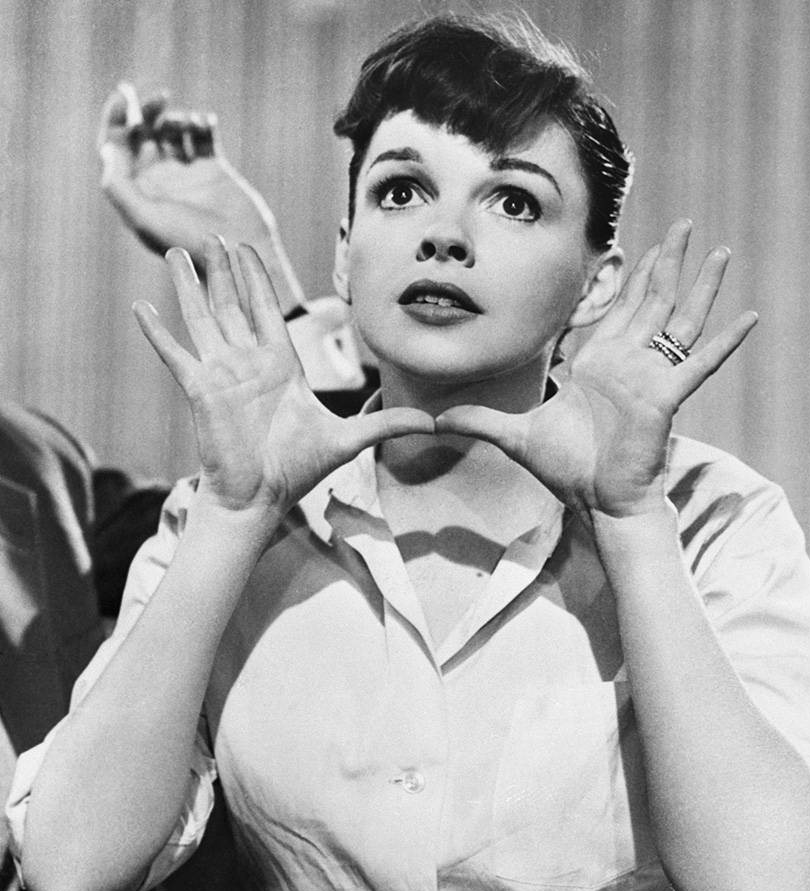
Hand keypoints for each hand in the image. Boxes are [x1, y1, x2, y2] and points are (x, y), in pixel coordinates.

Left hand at [99, 83, 305, 312]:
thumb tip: (107, 147)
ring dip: (176, 118)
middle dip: (147, 111)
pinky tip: (206, 123)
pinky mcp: (214, 170)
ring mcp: (187, 174)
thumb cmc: (189, 242)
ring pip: (172, 130)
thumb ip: (118, 185)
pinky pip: (203, 137)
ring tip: (189, 123)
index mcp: (138, 191)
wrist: (238, 253)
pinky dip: (203, 123)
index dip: (116, 118)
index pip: (116, 146)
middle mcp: (160, 180)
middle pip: (143, 132)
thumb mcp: (144, 219)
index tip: (124, 96)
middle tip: (159, 98)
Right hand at [134, 238, 431, 515]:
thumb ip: (386, 423)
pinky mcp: (200, 390)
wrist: (260, 500)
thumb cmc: (297, 472)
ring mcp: (221, 374)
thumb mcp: (349, 440)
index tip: (246, 250)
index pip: (266, 311)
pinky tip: (140, 307)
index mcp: (279, 368)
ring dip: (189, 286)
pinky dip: (157, 332)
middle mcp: (247, 364)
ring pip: (202, 318)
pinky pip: (175, 354)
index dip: (256, 279)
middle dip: (224, 271)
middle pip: (233, 305)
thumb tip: (432, 422)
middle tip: (214, 236)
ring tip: (175, 253)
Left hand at [435, 221, 756, 519]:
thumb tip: (429, 419)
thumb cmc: (566, 470)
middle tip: (687, 223)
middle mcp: (630, 364)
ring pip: (680, 319)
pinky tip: (749, 317)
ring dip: (701, 285)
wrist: (596, 502)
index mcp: (599, 365)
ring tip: (721, 251)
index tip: (640, 246)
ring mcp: (652, 378)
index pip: (618, 310)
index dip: (630, 277)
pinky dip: (725, 342)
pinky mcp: (667, 397)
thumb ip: (475, 419)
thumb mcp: (512, 435)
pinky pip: (701, 363)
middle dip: (668, 260)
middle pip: (654, 299)